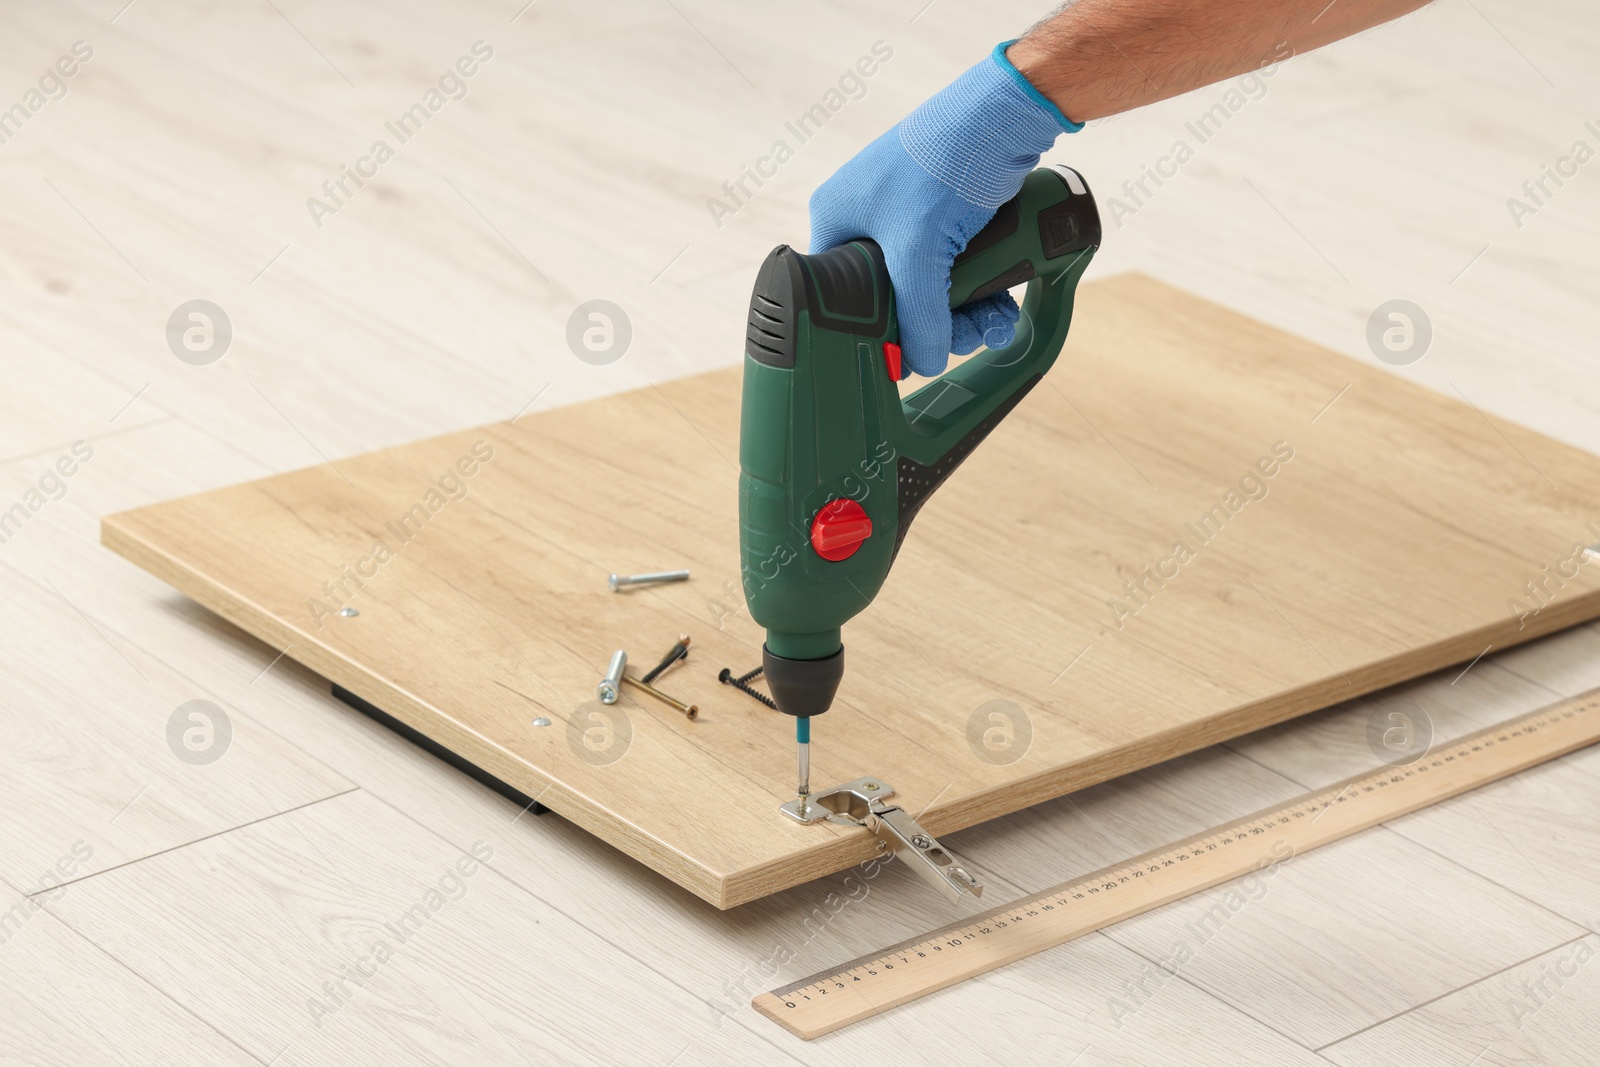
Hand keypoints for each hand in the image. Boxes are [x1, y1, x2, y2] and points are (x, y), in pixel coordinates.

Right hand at [808, 43, 1078, 377]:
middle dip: (937, 325)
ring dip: (967, 313)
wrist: (1008, 114)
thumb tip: (923, 362)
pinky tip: (1002, 304)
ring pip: (933, 289)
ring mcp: (911, 216)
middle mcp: (869, 218)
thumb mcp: (920, 252)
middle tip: (964, 336)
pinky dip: (982, 290)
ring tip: (995, 321)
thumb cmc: (947, 161)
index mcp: (839, 220)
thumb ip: (918, 316)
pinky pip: (958, 269)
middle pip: (897, 300)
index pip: (842, 297)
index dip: (878, 330)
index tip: (910, 354)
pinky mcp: (949, 214)